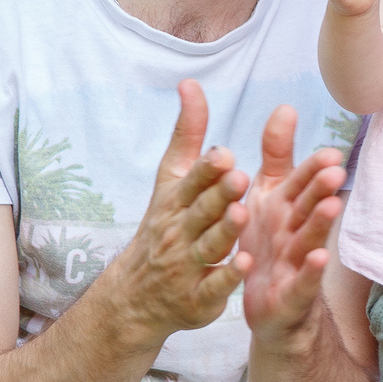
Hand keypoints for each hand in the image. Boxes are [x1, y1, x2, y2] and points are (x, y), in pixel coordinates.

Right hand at [102, 81, 250, 342]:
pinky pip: (214, 286)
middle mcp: (180, 231)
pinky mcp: (199, 298)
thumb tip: (191, 83)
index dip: (207, 169)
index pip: (191, 181)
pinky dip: (228, 277)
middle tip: (240, 178)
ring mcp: (187, 265)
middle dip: (219, 195)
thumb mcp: (171, 180)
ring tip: (242, 215)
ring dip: (224, 232)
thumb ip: (187, 134)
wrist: (136, 295)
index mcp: (177, 201)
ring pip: (208, 247)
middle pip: (201, 212)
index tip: (224, 154)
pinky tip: (246, 264)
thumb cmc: (165, 226)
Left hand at [239, 104, 347, 344]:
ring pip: (308, 239)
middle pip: (309, 207)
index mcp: (286, 206)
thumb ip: (277, 154)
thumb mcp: (268, 194)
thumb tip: (285, 107)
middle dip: (321, 189)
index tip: (330, 152)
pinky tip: (317, 259)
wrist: (269, 306)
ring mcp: (295, 264)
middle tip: (335, 170)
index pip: (302, 182)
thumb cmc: (270, 242)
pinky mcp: (291, 295)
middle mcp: (294, 231)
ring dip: (320, 223)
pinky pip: (300, 282)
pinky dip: (309, 272)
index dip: (314, 168)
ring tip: (331, 206)